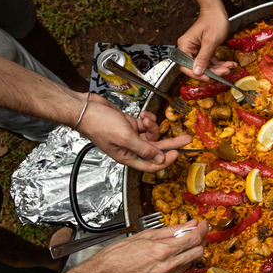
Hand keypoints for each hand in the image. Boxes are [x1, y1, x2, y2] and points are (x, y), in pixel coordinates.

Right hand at [76, 94, 191, 171]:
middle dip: (171, 143)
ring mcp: (131, 136)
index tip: (177, 153)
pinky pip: (145, 125)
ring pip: (151, 135)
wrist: (86, 108)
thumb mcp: (125, 137)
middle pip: (156, 149)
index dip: (165, 160)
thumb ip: (144, 149)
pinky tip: (143, 114)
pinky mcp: (130, 125)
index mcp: (128, 156)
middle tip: (186, 138)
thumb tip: (160, 159)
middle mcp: (131, 148)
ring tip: (146, 119)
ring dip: (152, 125)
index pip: (151, 164)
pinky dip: (147, 119)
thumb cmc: (99, 124)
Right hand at [82, 220, 207, 272]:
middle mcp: (166, 267)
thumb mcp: (144, 235)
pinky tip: (170, 257)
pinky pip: (179, 272)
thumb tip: (188, 225)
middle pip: (197, 252)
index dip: (202, 230)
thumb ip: (170, 231)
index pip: (193, 239)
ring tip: (180, 244)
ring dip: (190, 252)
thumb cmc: (117, 256)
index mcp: (161, 251)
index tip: (203, 224)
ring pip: (190, 263)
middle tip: (195, 232)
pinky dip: (179, 262)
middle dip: (200, 240)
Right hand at [177, 5, 236, 80]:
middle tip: (225, 71)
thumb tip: (197, 72)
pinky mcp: (204, 50)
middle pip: (197, 67)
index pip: (186, 66)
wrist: (217, 10)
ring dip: (218, 68)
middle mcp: (189, 49)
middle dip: (212, 71)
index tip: (208, 78)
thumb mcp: (210, 41)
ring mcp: (196, 50)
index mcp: (185, 46)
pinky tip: (229, 63)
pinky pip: (211, 61)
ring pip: (206, 65)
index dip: (196, 74)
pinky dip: (220, 63)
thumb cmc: (213, 21)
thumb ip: (204, 58)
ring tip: (230, 66)